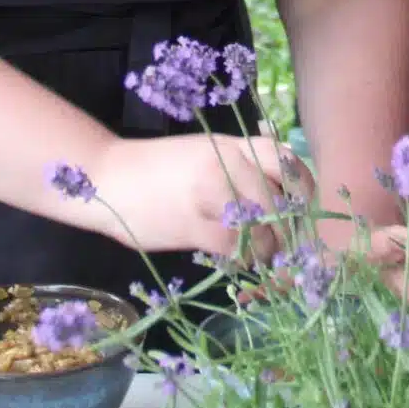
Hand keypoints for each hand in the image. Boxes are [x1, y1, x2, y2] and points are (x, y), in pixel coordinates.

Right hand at [87, 132, 302, 263]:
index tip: (302, 209)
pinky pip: (235, 246)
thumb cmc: (156, 169)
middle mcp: (226, 164)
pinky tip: (236, 262)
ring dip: (267, 249)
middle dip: (287, 230)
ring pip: (261, 226)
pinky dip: (242, 259)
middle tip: (284, 247)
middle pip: (277, 199)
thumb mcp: (202, 152)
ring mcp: (210, 193)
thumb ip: (237, 165)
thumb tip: (277, 194)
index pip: (284, 159)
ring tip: (260, 258)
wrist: (106, 178)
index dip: (302, 187)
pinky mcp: (192, 224)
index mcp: (230, 145)